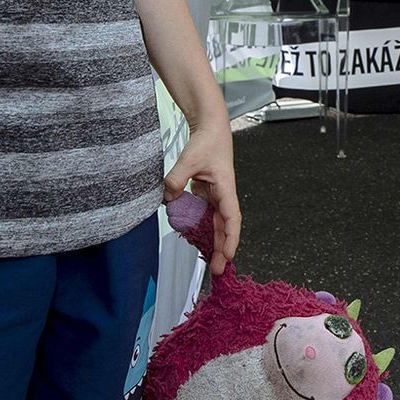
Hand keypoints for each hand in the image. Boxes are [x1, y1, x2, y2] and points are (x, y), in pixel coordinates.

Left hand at [165, 127, 240, 276]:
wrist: (210, 129)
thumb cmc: (208, 141)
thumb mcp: (189, 158)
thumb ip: (176, 179)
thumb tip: (168, 198)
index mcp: (225, 189)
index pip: (232, 219)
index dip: (231, 240)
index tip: (228, 257)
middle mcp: (223, 196)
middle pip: (225, 228)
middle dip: (222, 250)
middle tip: (217, 271)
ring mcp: (215, 196)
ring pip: (215, 225)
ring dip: (212, 242)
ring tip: (207, 262)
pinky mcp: (206, 194)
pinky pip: (204, 216)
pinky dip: (200, 229)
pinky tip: (193, 239)